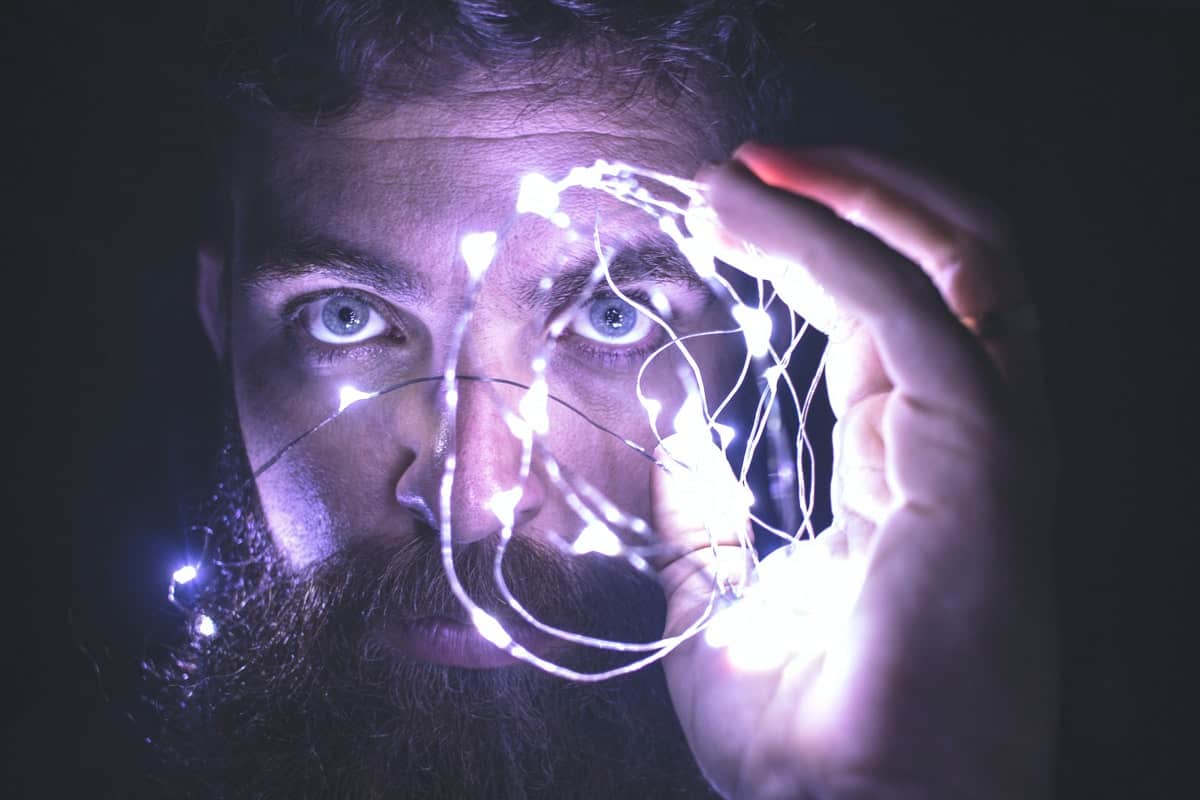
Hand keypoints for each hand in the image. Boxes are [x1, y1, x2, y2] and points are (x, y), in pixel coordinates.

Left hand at [652, 144, 1057, 798]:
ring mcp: (993, 454)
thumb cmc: (812, 744)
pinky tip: (754, 224)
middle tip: (744, 168)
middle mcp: (975, 448)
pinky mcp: (983, 470)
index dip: (820, 252)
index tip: (727, 214)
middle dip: (856, 195)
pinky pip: (918, 317)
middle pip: (956, 269)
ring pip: (962, 266)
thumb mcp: (728, 602)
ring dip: (849, 198)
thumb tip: (677, 431)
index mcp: (922, 475)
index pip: (896, 322)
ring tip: (735, 177)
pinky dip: (836, 248)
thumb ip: (712, 510)